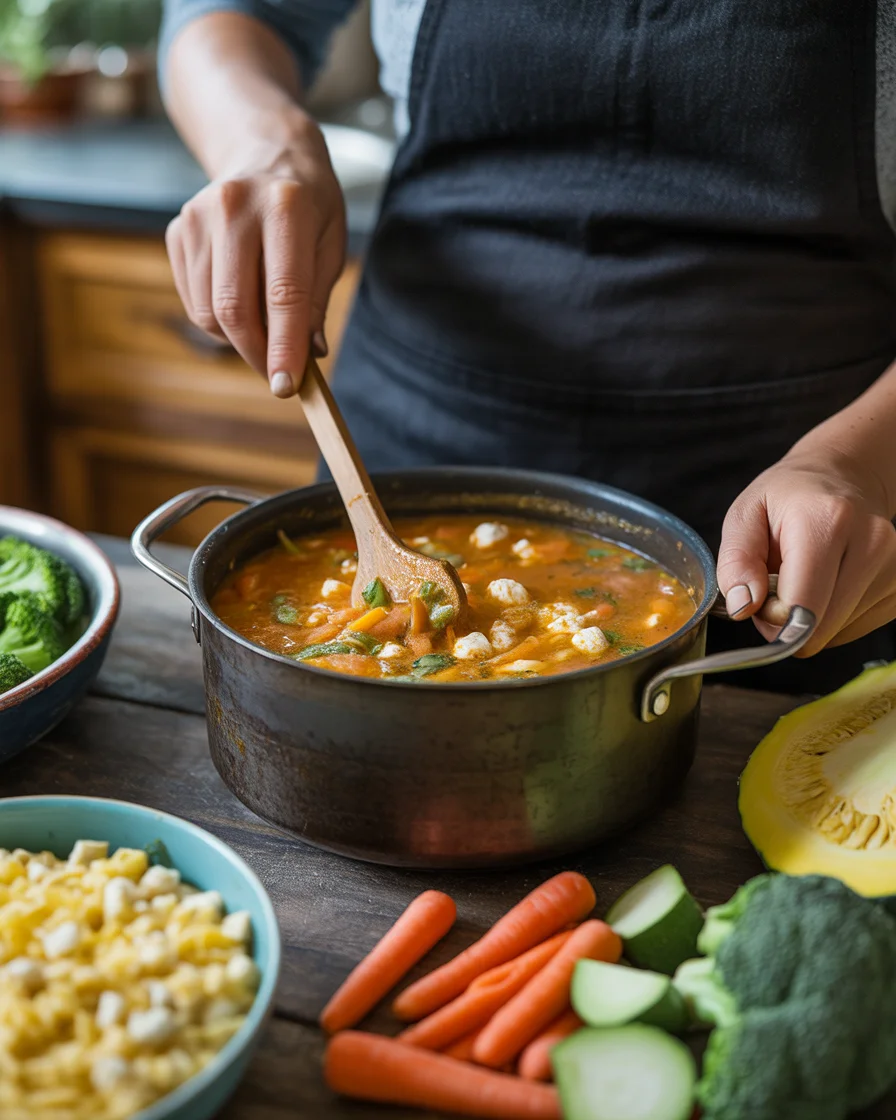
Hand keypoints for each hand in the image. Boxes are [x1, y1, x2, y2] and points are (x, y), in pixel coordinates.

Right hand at [165, 117, 345, 396]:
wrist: (266, 150)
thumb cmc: (309, 206)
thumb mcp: (331, 244)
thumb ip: (317, 301)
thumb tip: (308, 354)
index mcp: (287, 205)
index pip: (284, 292)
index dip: (285, 346)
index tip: (287, 387)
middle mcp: (235, 205)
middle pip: (235, 307)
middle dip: (258, 353)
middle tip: (278, 375)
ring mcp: (198, 215)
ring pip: (208, 311)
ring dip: (238, 338)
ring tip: (266, 326)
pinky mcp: (178, 229)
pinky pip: (193, 300)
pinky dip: (217, 319)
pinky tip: (241, 299)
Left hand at [717, 448, 895, 655]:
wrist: (845, 478)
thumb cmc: (789, 498)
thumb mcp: (745, 515)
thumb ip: (736, 562)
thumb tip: (743, 605)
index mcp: (827, 521)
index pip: (801, 608)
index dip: (770, 617)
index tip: (761, 596)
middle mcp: (870, 544)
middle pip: (819, 628)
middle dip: (787, 621)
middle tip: (778, 586)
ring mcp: (892, 567)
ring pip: (835, 633)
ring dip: (810, 617)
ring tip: (806, 577)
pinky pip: (852, 629)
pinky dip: (831, 617)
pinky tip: (827, 583)